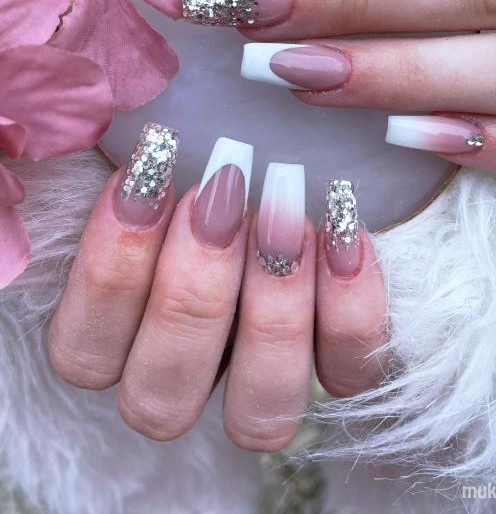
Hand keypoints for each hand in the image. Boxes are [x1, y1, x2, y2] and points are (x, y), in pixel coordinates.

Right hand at [48, 129, 386, 447]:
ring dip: (271, 314)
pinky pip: (347, 371)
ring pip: (257, 412)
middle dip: (191, 292)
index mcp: (120, 334)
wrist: (287, 146)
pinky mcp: (337, 361)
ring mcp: (263, 376)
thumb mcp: (151, 143)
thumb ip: (122, 163)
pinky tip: (342, 227)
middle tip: (221, 191)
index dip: (112, 271)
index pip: (85, 353)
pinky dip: (350, 306)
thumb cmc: (203, 145)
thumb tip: (113, 143)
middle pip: (162, 396)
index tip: (150, 174)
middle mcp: (187, 372)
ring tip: (288, 218)